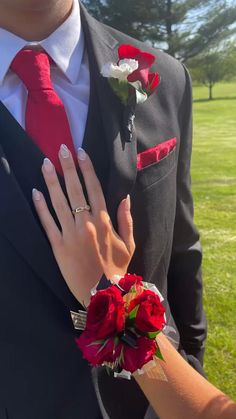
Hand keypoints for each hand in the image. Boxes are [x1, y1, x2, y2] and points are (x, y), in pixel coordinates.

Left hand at [32, 145, 134, 305]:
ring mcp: (70, 234)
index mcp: (104, 221)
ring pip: (59, 202)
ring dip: (51, 181)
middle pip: (75, 190)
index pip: (95, 188)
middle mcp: (86, 223)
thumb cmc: (117, 268)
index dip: (87, 169)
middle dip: (68, 167)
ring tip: (45, 163)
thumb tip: (124, 197)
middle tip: (62, 149)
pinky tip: (35, 192)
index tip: (81, 153)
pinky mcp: (57, 246)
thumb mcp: (129, 244)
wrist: (102, 294)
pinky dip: (41, 207)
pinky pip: (47, 223)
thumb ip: (126, 219)